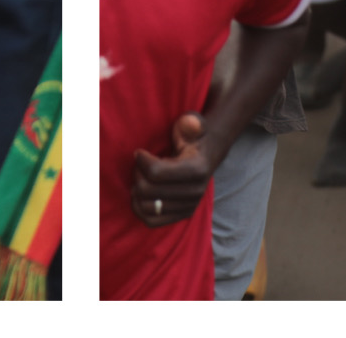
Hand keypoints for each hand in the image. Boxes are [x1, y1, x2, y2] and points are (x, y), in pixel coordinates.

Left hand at [130, 113, 217, 227]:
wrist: (208, 154)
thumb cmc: (194, 137)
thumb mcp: (193, 124)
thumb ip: (192, 122)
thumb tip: (192, 123)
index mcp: (198, 169)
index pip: (156, 172)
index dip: (141, 161)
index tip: (139, 152)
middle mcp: (195, 192)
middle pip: (148, 191)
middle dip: (138, 175)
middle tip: (139, 165)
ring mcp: (189, 206)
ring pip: (147, 208)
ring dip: (137, 192)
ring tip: (141, 178)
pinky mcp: (182, 215)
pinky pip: (152, 221)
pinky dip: (140, 209)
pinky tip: (140, 194)